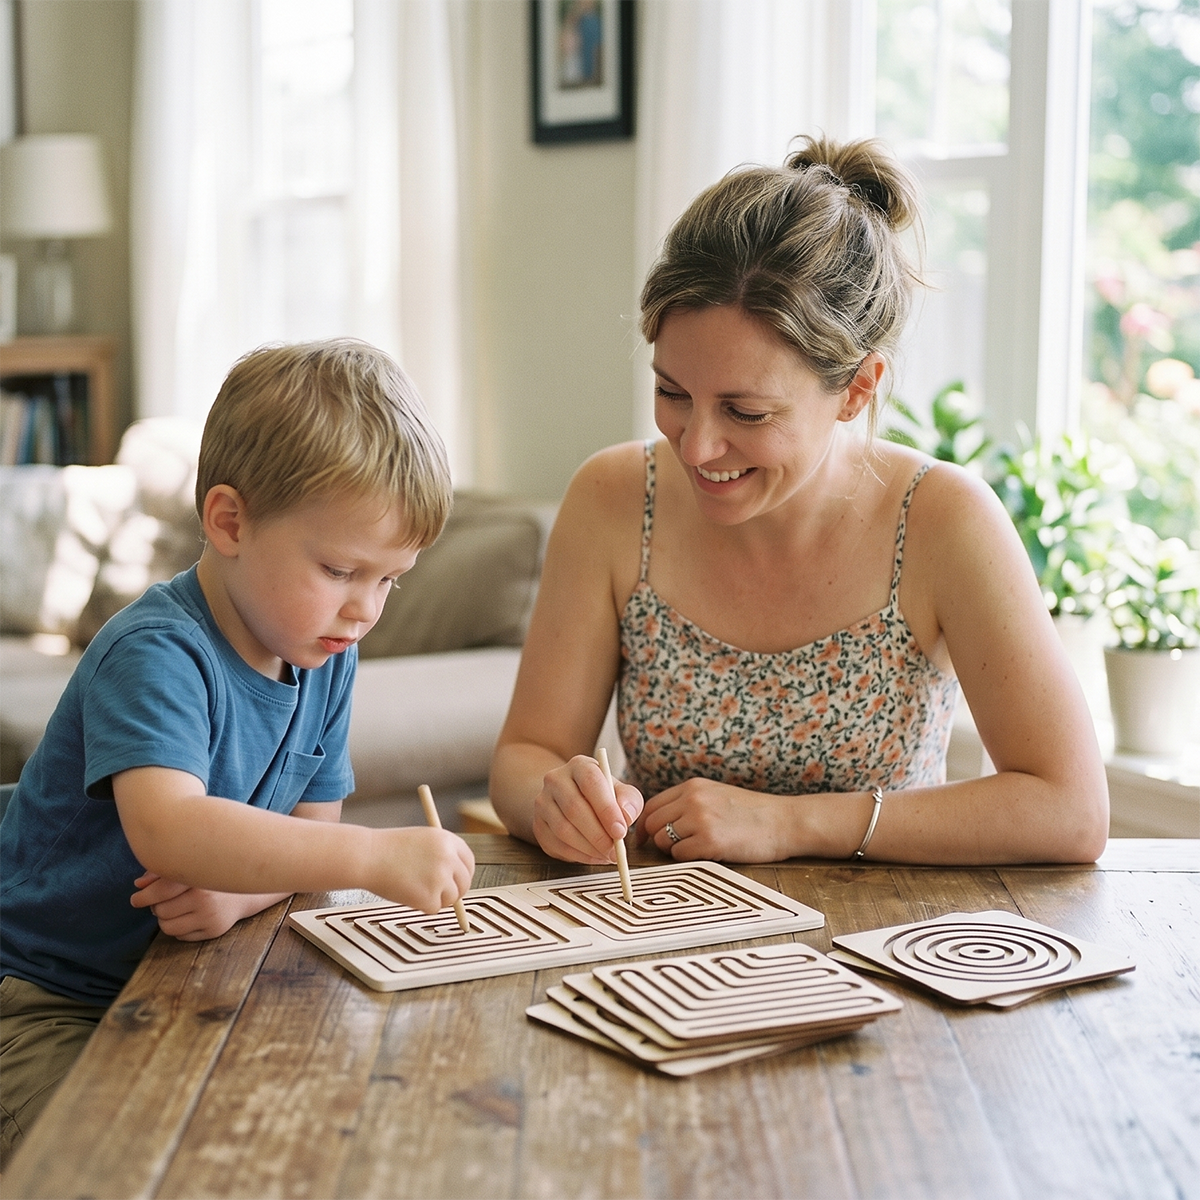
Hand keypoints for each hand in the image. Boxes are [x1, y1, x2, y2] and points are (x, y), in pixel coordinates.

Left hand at [131, 873, 281, 940]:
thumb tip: (137, 885)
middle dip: (157, 907)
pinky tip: (190, 916)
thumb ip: (162, 873)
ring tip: (176, 909)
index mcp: (198, 876)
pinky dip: (179, 928)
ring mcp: (210, 916)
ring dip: (166, 919)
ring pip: (167, 926)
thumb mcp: (190, 867)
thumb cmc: (212, 874)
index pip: (160, 890)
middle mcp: (205, 896)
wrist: (249, 888)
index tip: (136, 899)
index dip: (143, 896)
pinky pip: (180, 936)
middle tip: (164, 901)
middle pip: (160, 910)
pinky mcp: (214, 930)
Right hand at [361, 827, 474, 912]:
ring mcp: (440, 878)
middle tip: (437, 893)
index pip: (468, 862)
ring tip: (413, 888)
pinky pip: (433, 908)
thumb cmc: (387, 848)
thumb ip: (441, 854)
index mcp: (448, 840)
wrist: (368, 856)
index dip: (463, 874)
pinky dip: (421, 906)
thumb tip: (454, 875)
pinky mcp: (430, 896)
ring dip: (435, 898)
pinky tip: (407, 892)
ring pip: (450, 898)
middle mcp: (448, 858)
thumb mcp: (422, 839)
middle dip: (453, 891)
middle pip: (464, 882)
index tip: (458, 881)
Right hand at [531, 755, 643, 863]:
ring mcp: (543, 802)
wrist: (572, 800)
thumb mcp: (622, 792)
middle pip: (574, 808)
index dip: (606, 808)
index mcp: (580, 766)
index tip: (620, 831)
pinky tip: (594, 856)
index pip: (590, 782)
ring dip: (589, 848)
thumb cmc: (603, 796)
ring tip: (607, 855)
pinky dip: (578, 855)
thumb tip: (626, 815)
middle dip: (598, 835)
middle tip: (615, 851)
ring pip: (563, 830)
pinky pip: (556, 844)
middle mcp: (556, 780)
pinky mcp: (538, 824)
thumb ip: (629, 801)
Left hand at [638, 778, 796, 862]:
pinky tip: (708, 853)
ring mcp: (700, 819)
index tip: (646, 838)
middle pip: (653, 823)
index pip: (652, 805)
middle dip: (659, 839)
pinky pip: (679, 855)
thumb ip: (687, 803)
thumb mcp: (715, 795)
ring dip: (675, 850)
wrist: (784, 822)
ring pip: (663, 841)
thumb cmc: (752, 813)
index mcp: (692, 786)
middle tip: (677, 847)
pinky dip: (688, 859)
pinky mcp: (709, 841)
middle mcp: (692, 799)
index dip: (645, 825)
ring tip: (699, 848)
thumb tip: (656, 822)